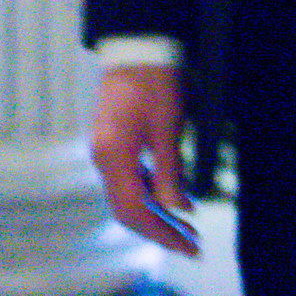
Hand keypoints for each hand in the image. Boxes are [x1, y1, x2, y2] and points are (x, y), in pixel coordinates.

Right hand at [89, 65, 198, 256]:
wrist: (135, 51)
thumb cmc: (154, 84)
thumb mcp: (167, 129)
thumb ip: (170, 172)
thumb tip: (178, 209)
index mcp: (114, 155)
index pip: (136, 210)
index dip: (163, 233)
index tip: (190, 245)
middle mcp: (103, 158)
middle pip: (126, 210)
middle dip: (159, 230)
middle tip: (192, 242)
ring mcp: (104, 151)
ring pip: (125, 198)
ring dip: (154, 215)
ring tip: (185, 226)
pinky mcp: (111, 145)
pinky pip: (126, 181)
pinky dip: (148, 196)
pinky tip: (170, 199)